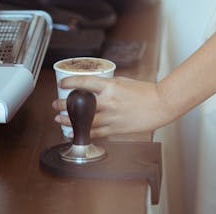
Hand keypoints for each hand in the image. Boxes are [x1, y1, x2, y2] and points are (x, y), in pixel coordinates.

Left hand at [52, 75, 173, 137]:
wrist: (160, 105)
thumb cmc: (145, 91)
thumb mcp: (124, 82)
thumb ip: (108, 86)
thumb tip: (94, 88)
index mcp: (111, 86)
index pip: (85, 82)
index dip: (71, 83)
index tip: (62, 84)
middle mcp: (109, 102)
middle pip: (81, 105)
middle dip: (65, 105)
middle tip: (55, 105)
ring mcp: (112, 117)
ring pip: (85, 122)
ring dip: (69, 122)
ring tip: (59, 121)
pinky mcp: (116, 129)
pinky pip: (96, 133)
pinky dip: (83, 134)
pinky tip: (75, 133)